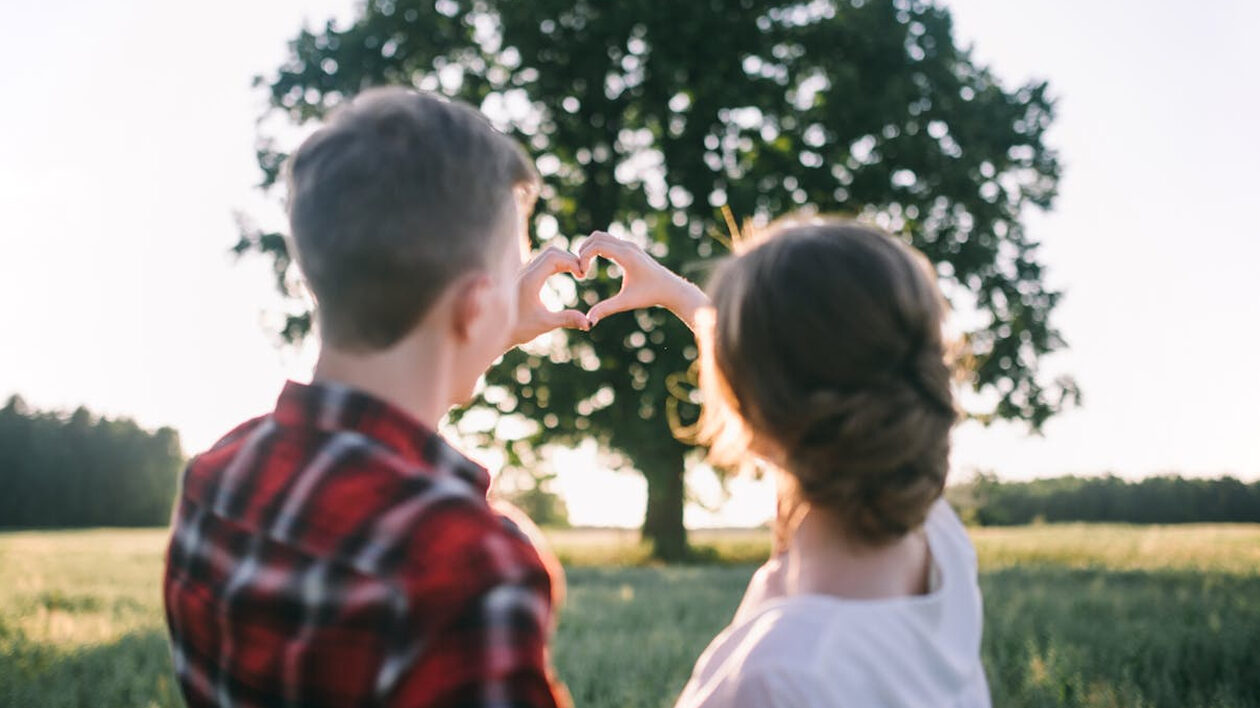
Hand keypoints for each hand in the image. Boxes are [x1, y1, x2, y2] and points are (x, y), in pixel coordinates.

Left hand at [508, 246, 589, 347]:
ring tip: (576, 273)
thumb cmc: (519, 329)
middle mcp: (524, 271)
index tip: (582, 275)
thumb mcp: (545, 324)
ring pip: (546, 254)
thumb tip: (589, 322)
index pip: (554, 258)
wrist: (496, 330)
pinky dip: (556, 263)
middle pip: (552, 252)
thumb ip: (567, 319)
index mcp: (530, 280)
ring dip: (563, 260)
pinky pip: (542, 261)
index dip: (572, 262)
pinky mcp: (523, 275)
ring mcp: (523, 271)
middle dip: (570, 258)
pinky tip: (565, 274)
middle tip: (582, 273)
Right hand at [576, 231, 709, 329]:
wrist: (671, 288)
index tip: (582, 274)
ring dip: (590, 247)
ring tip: (584, 266)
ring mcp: (630, 245)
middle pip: (597, 237)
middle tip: (580, 268)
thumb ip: (606, 310)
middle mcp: (628, 246)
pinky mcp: (631, 248)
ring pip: (602, 236)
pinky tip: (594, 263)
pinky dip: (597, 247)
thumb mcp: (626, 302)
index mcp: (626, 256)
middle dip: (584, 250)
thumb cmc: (650, 295)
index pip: (597, 246)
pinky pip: (609, 241)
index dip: (584, 257)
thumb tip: (588, 322)